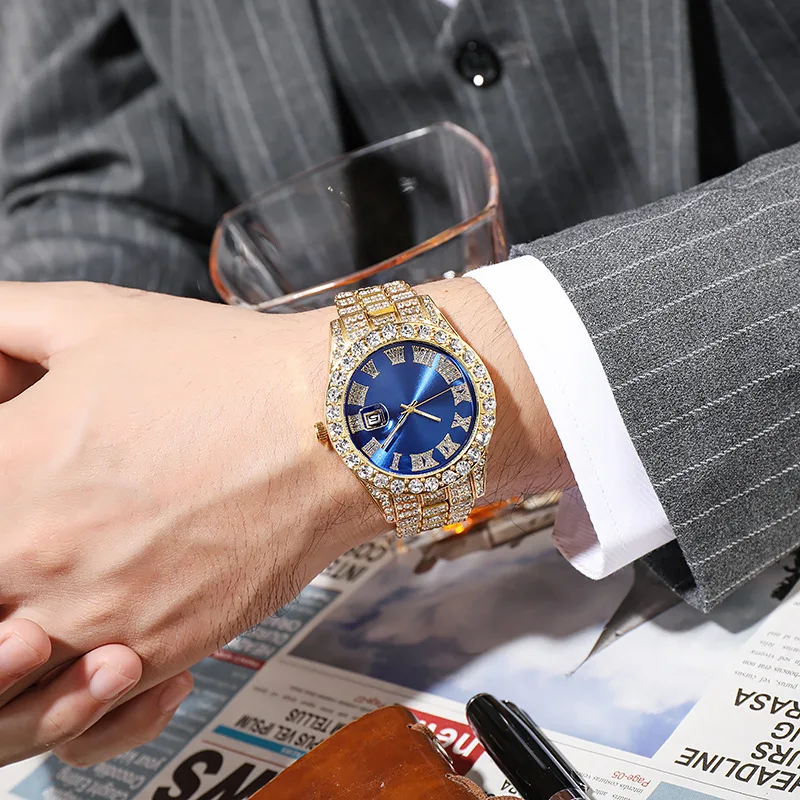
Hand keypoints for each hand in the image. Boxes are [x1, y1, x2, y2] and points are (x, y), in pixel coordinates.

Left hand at [0, 278, 566, 764]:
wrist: (334, 421)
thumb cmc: (230, 372)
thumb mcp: (92, 317)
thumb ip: (2, 324)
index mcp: (5, 468)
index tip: (11, 486)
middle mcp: (36, 554)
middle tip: (26, 545)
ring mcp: (99, 614)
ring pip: (6, 687)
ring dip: (11, 662)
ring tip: (34, 625)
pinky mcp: (163, 648)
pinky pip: (86, 714)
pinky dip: (78, 698)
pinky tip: (98, 655)